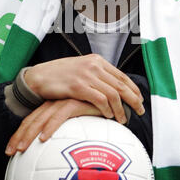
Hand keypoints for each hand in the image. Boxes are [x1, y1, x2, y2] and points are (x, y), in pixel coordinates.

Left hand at [5, 98, 101, 155]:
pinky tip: (44, 138)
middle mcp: (56, 103)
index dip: (20, 133)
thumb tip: (62, 158)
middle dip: (19, 135)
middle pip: (32, 119)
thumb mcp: (81, 125)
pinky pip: (60, 116)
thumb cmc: (98, 115)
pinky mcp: (76, 101)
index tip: (11, 150)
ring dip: (30, 133)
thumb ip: (70, 135)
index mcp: (53, 107)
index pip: (32, 120)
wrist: (115, 99)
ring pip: (42, 118)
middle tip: (10, 152)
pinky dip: (51, 126)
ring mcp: (65, 101)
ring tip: (22, 148)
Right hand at [24, 54, 143, 120]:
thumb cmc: (59, 76)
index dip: (133, 89)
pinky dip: (107, 109)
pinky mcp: (78, 86)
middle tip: (140, 111)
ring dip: (121, 108)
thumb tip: (111, 87)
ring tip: (124, 119)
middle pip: (121, 85)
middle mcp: (94, 65)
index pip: (122, 75)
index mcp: (97, 60)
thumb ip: (96, 75)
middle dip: (134, 100)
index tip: (140, 99)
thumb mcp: (81, 69)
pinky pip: (99, 99)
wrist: (38, 77)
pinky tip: (109, 116)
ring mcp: (86, 75)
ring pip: (113, 93)